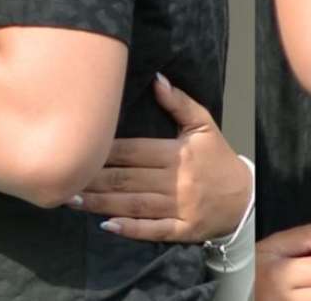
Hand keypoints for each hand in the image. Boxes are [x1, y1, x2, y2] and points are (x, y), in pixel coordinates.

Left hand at [72, 73, 251, 241]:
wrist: (245, 198)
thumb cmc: (218, 158)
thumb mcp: (204, 125)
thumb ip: (179, 103)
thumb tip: (157, 80)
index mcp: (178, 154)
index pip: (134, 151)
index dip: (106, 152)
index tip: (82, 149)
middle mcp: (177, 181)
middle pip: (128, 179)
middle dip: (95, 179)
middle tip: (65, 176)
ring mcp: (179, 208)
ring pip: (134, 205)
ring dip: (101, 203)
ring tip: (73, 200)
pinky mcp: (182, 231)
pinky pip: (153, 230)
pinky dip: (130, 229)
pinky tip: (106, 226)